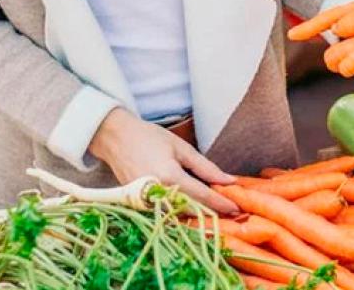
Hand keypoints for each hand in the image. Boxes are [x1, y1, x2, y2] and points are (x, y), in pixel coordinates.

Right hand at [89, 108, 237, 213]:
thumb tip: (229, 180)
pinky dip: (181, 212)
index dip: (221, 203)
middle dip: (212, 212)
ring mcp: (145, 203)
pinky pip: (165, 213)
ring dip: (197, 215)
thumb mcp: (181, 148)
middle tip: (231, 211)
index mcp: (169, 177)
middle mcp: (156, 194)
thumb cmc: (149, 138)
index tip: (236, 207)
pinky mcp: (139, 206)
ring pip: (178, 216)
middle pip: (191, 210)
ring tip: (216, 209)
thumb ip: (206, 167)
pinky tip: (193, 208)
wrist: (116, 139)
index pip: (202, 196)